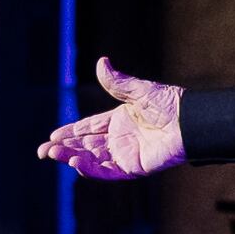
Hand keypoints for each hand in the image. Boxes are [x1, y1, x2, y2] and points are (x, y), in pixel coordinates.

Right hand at [39, 59, 192, 180]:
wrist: (191, 123)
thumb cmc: (171, 104)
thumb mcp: (140, 91)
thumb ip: (118, 82)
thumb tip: (101, 62)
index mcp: (119, 120)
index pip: (88, 127)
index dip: (69, 132)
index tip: (52, 137)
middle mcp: (120, 139)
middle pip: (85, 145)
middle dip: (63, 148)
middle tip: (43, 151)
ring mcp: (126, 154)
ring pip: (92, 159)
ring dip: (72, 157)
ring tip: (53, 155)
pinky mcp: (133, 168)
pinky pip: (108, 171)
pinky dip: (90, 168)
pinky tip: (74, 162)